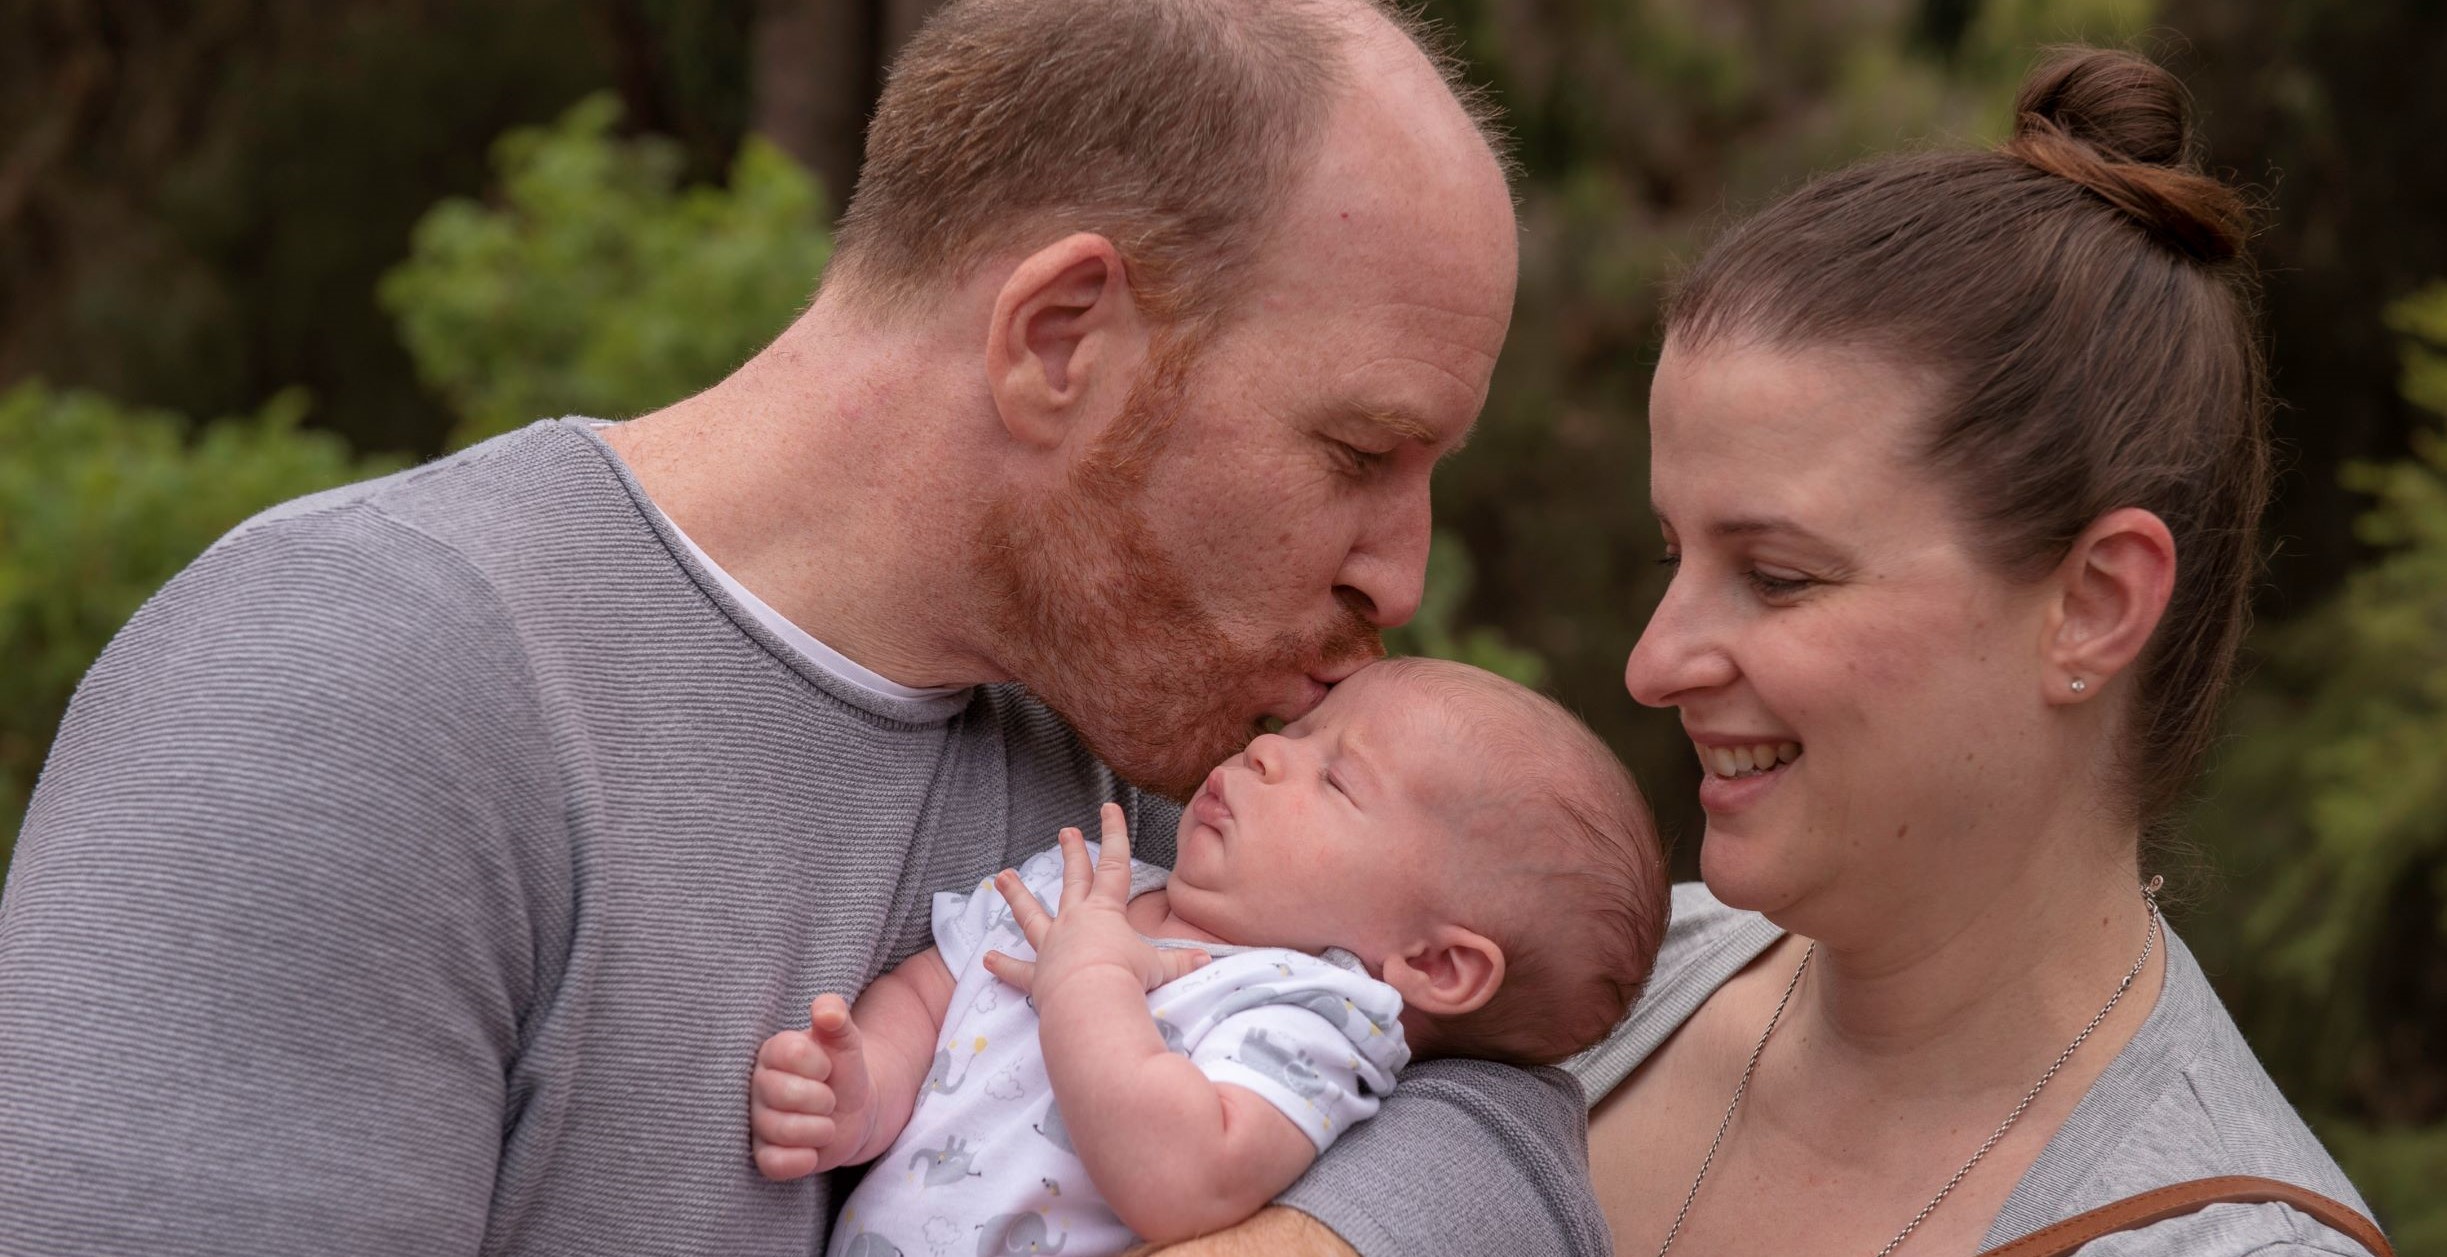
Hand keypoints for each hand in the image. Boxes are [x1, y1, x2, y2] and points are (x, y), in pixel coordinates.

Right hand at [748, 993, 877, 1179]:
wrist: (853, 1111)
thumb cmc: (843, 1071)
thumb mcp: (846, 1041)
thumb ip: (837, 1018)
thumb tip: (827, 1010)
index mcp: (773, 1052)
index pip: (790, 1053)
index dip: (819, 1064)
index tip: (827, 1068)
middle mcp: (758, 1085)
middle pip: (782, 1093)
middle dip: (821, 1099)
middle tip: (829, 1100)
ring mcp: (759, 1121)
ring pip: (781, 1130)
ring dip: (820, 1130)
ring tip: (827, 1124)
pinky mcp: (765, 1155)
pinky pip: (773, 1164)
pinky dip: (802, 1160)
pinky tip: (814, 1151)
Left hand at [983, 803, 1207, 1003]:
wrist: (1090, 1002)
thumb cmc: (1128, 979)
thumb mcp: (1162, 967)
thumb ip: (1182, 960)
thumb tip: (1207, 957)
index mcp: (1105, 912)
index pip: (1114, 865)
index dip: (1114, 834)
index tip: (1109, 807)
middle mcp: (1074, 921)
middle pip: (1073, 880)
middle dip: (1071, 854)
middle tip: (1065, 831)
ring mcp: (1052, 945)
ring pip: (1031, 915)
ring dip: (1017, 895)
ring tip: (1002, 877)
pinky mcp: (1038, 975)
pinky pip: (1018, 970)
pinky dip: (1004, 965)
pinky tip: (988, 959)